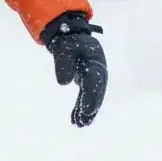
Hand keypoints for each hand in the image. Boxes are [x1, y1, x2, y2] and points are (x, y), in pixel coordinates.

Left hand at [41, 11, 107, 126]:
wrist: (72, 35)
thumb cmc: (68, 41)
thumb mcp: (64, 48)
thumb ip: (63, 63)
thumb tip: (64, 83)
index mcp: (95, 60)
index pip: (94, 82)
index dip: (91, 97)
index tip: (86, 110)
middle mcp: (98, 70)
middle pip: (96, 92)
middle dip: (90, 108)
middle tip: (84, 122)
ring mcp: (94, 76)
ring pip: (92, 97)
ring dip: (86, 111)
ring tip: (80, 125)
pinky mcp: (88, 81)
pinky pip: (86, 96)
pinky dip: (81, 107)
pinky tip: (75, 120)